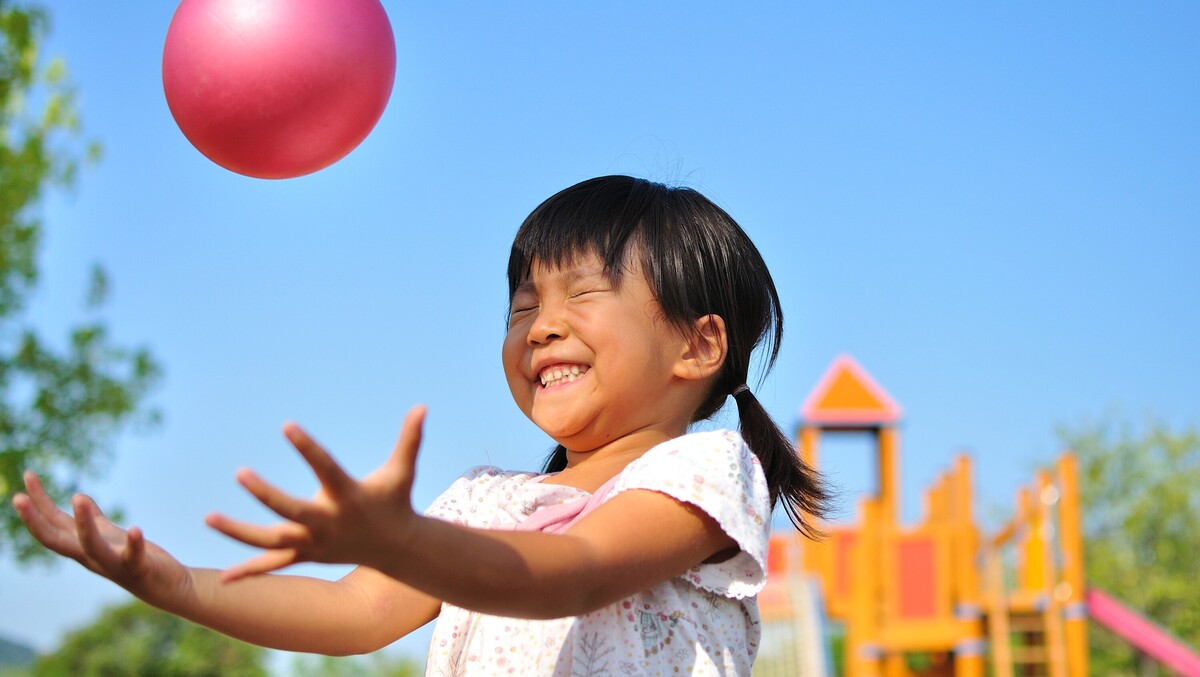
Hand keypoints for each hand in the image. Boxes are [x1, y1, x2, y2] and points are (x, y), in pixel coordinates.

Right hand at [12, 473, 190, 604]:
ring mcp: (113, 564)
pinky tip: (136, 529)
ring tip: (79, 497)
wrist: (168, 587)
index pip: (54, 523)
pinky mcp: (138, 569)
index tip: (28, 475)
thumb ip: (94, 519)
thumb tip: (78, 496)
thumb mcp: (111, 535)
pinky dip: (133, 544)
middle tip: (17, 497)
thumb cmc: (137, 560)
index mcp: (84, 546)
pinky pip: (133, 557)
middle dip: (36, 520)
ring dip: (84, 524)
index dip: (38, 503)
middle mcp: (92, 557)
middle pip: (56, 540)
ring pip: (90, 546)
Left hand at [206, 405, 427, 581]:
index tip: (286, 425)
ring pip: (271, 541)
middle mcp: (328, 522)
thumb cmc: (394, 500)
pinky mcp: (306, 556)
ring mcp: (314, 543)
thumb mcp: (402, 470)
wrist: (396, 548)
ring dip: (239, 533)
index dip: (307, 447)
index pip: (324, 468)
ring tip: (208, 518)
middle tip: (240, 473)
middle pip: (291, 511)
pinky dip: (248, 572)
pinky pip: (273, 566)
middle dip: (266, 495)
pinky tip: (222, 579)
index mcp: (347, 497)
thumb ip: (410, 439)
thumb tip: (422, 406)